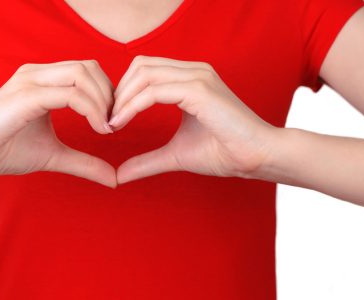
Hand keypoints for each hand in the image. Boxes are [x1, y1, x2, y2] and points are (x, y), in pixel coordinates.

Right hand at [0, 59, 117, 187]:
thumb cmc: (3, 150)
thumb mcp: (54, 155)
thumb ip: (84, 162)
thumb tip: (114, 179)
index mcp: (43, 80)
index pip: (87, 71)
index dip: (107, 93)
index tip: (112, 123)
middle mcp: (37, 73)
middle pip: (89, 67)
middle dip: (109, 94)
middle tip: (112, 124)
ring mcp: (30, 81)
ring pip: (82, 74)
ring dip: (103, 101)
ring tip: (106, 127)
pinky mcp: (26, 96)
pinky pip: (70, 94)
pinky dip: (91, 110)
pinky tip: (98, 129)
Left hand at [109, 55, 277, 183]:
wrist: (256, 158)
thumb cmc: (223, 152)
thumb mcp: (175, 155)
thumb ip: (147, 161)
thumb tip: (120, 175)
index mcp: (189, 79)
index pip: (145, 71)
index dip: (123, 91)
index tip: (110, 118)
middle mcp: (193, 71)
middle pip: (140, 65)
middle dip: (119, 91)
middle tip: (107, 119)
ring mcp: (197, 77)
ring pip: (144, 74)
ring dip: (122, 98)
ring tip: (112, 123)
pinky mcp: (199, 89)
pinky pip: (154, 91)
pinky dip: (133, 105)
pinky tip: (122, 122)